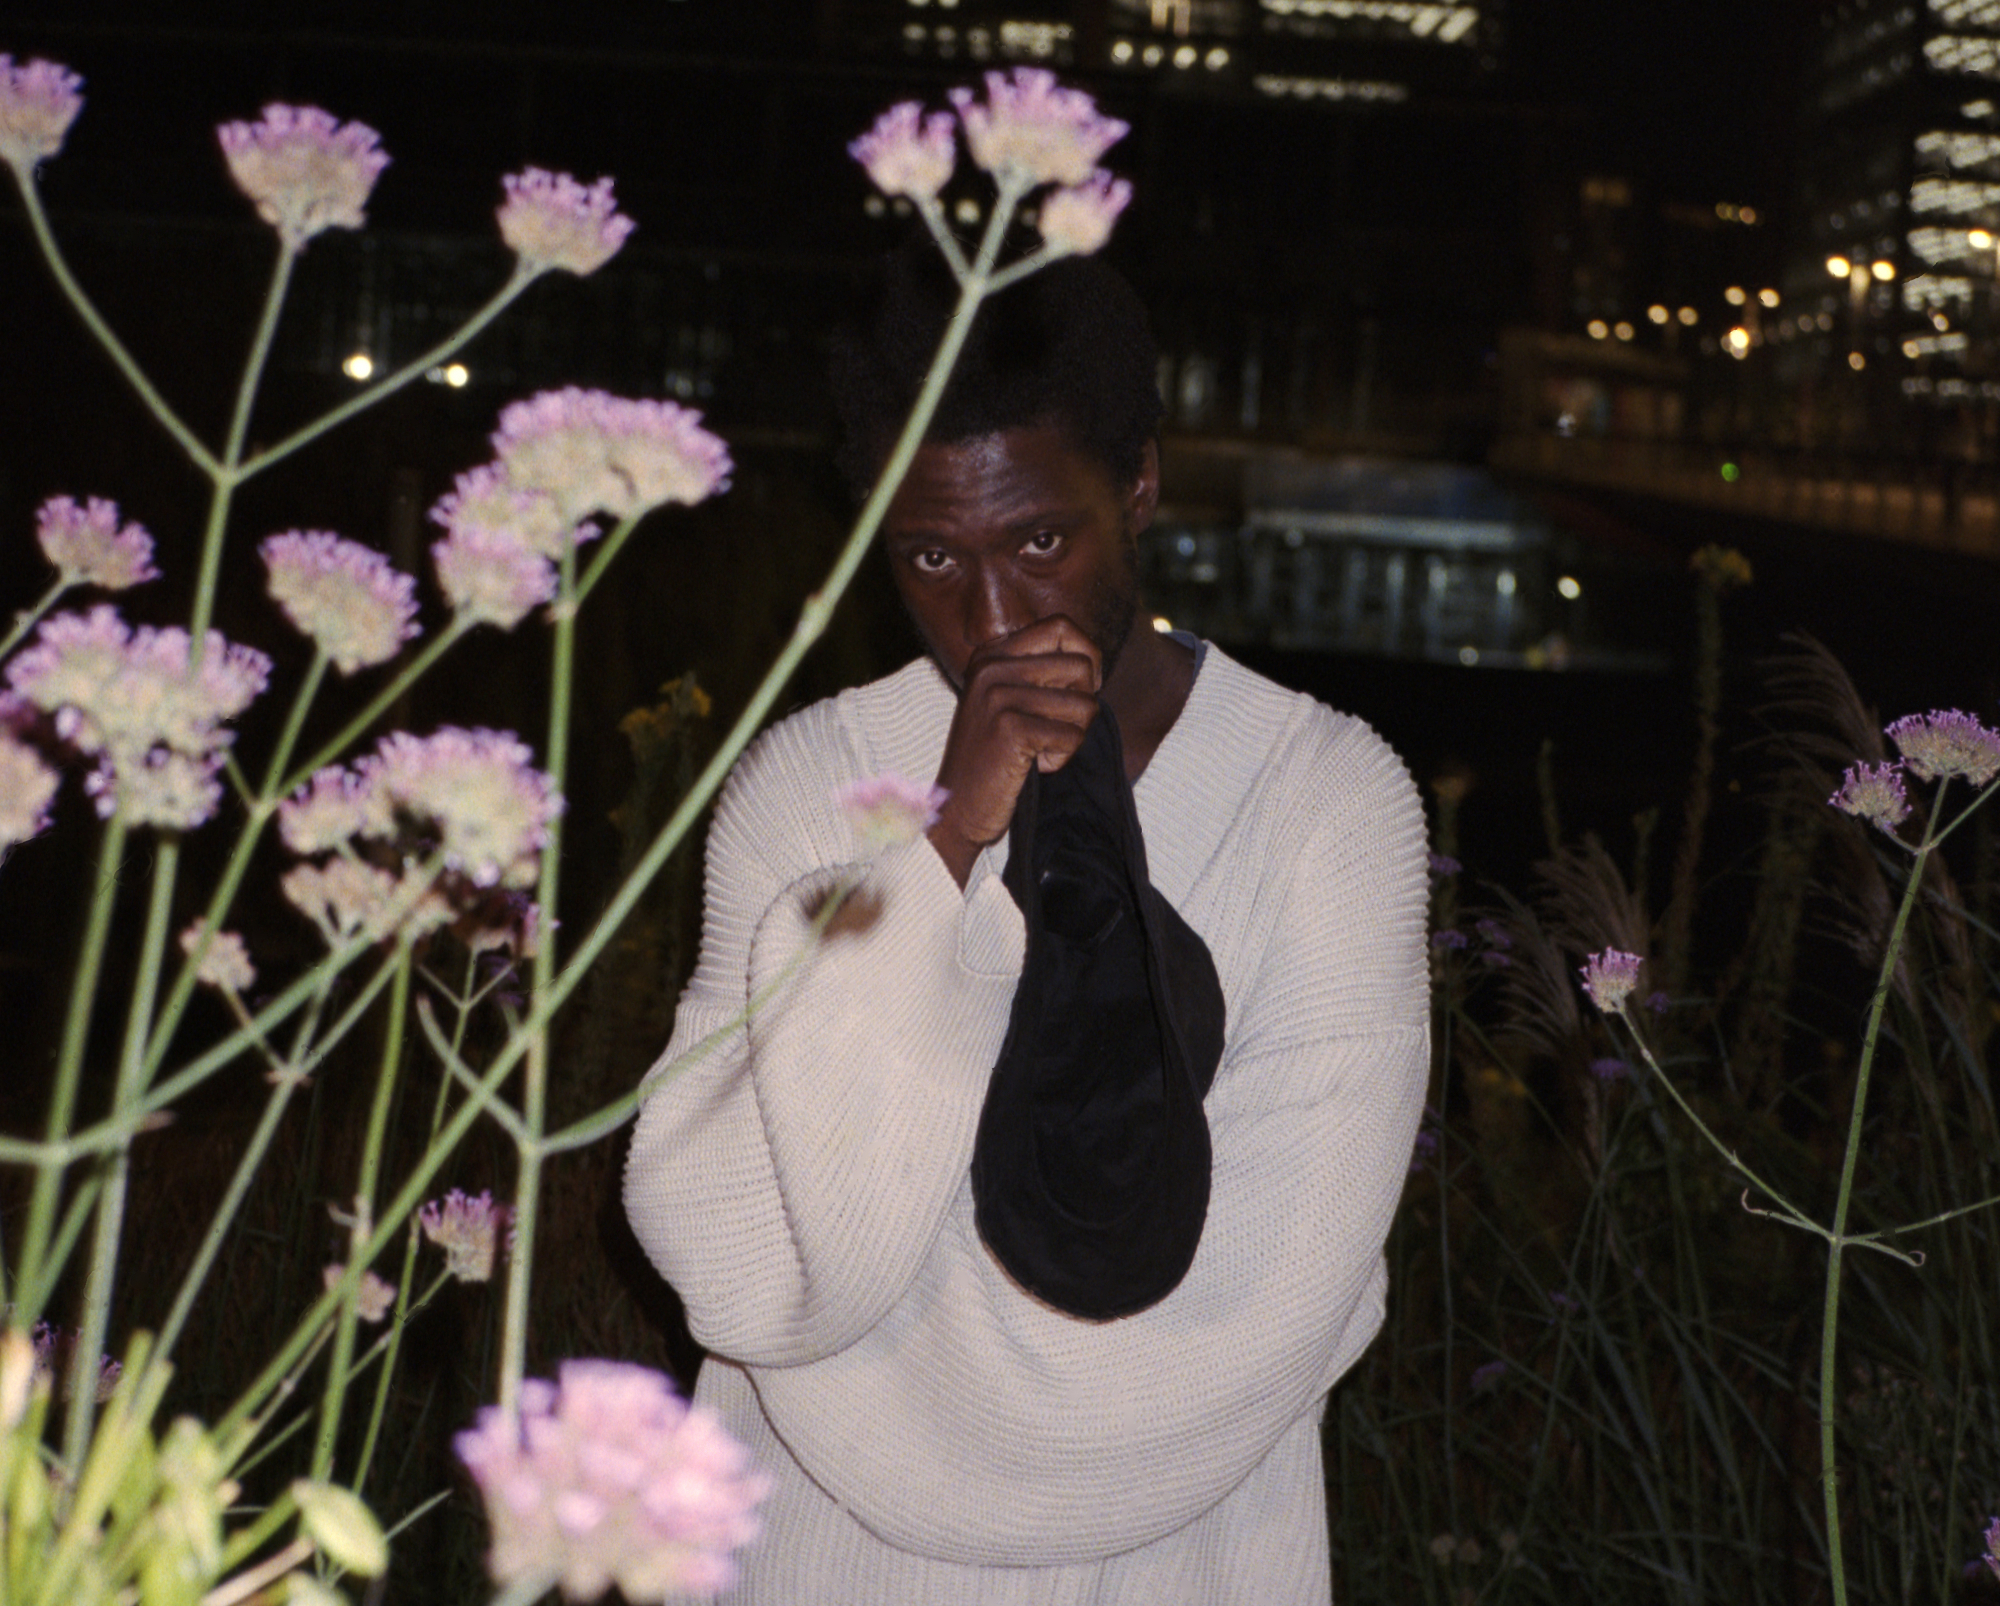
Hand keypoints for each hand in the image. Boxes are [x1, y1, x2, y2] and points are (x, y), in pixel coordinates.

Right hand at [927, 617, 1100, 886]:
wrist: (956, 807)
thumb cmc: (992, 758)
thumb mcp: (1007, 702)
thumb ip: (1039, 674)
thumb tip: (1091, 659)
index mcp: (990, 654)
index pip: (1062, 626)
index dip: (1087, 657)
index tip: (1080, 690)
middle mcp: (992, 667)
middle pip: (1081, 665)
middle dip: (1085, 703)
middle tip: (1058, 729)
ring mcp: (998, 695)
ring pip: (1084, 703)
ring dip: (1073, 735)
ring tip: (1041, 749)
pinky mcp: (1011, 728)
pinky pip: (1072, 736)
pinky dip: (1061, 758)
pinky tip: (1033, 766)